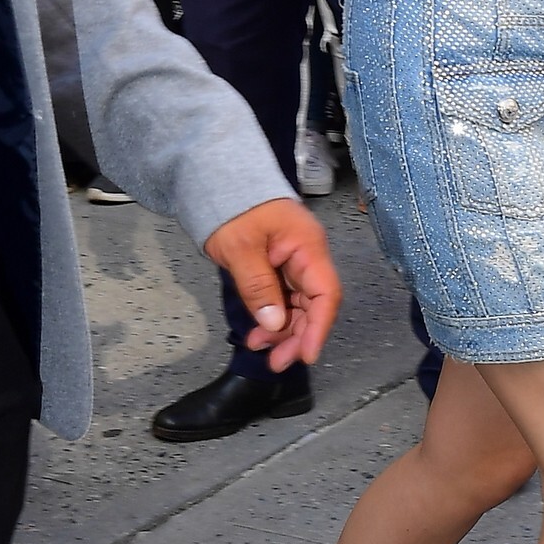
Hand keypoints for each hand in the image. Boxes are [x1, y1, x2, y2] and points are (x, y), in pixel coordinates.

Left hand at [205, 199, 340, 372]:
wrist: (218, 180)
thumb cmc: (232, 207)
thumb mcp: (240, 248)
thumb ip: (258, 286)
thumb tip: (274, 323)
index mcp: (307, 246)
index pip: (325, 293)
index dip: (318, 327)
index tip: (306, 355)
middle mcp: (307, 256)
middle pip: (314, 304)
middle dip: (298, 336)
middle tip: (276, 362)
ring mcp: (294, 261)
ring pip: (299, 305)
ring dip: (284, 331)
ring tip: (260, 349)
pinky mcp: (279, 266)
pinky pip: (283, 298)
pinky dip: (272, 318)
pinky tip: (258, 333)